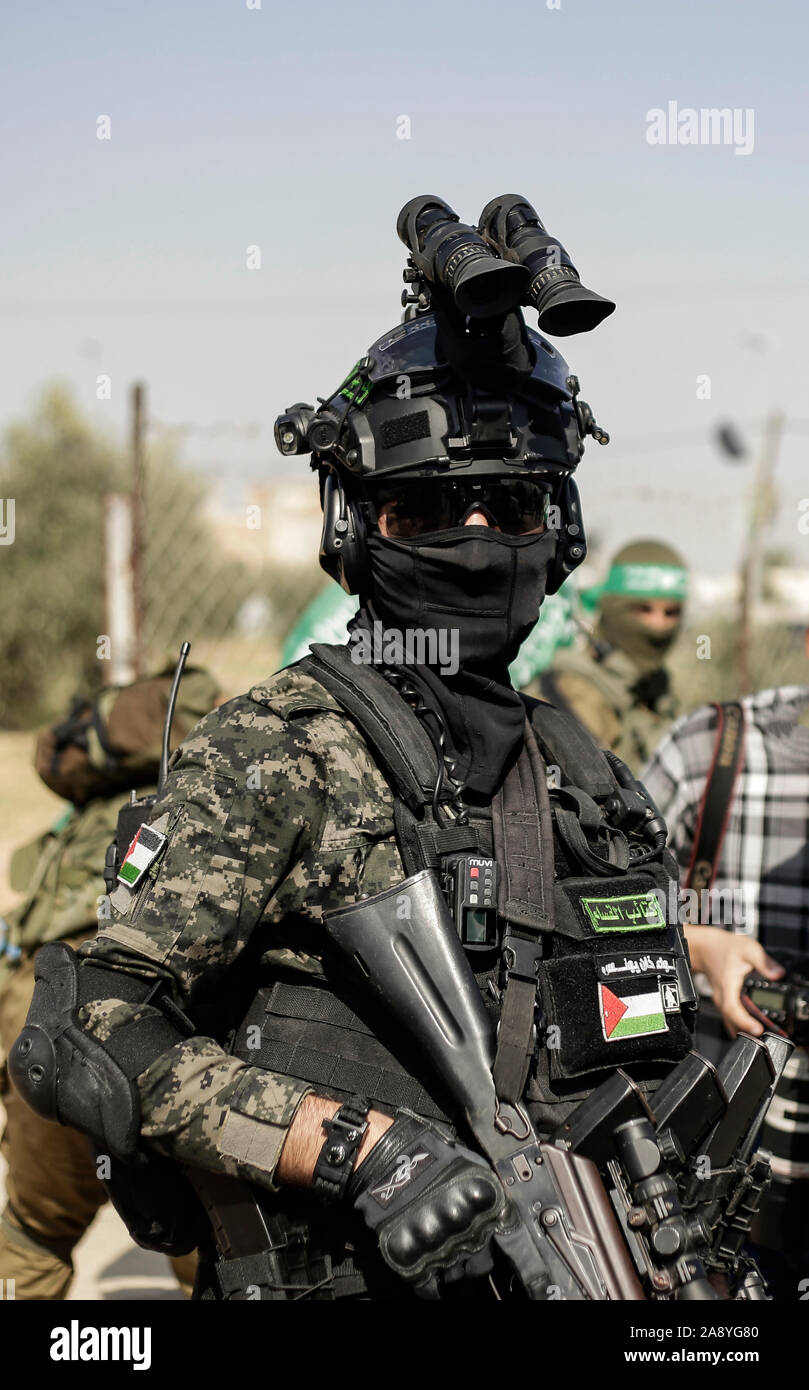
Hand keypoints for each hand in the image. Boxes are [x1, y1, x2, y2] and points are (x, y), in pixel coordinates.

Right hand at [348, 1112, 508, 1296]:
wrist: (383, 1154)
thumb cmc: (425, 1153)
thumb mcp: (469, 1163)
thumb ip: (489, 1193)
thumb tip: (502, 1218)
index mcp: (481, 1200)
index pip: (506, 1241)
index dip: (493, 1242)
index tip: (487, 1243)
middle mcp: (463, 1224)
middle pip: (481, 1264)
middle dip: (472, 1258)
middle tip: (460, 1246)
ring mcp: (437, 1242)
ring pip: (455, 1277)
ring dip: (450, 1268)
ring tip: (439, 1249)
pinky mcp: (410, 1256)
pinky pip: (428, 1288)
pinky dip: (429, 1287)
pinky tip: (428, 1275)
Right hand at [684, 926, 783, 1036]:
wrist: (705, 947)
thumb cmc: (724, 947)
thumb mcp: (748, 949)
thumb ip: (764, 962)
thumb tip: (778, 974)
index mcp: (727, 986)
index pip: (733, 1009)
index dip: (744, 1022)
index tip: (757, 1029)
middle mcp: (722, 996)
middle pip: (731, 1021)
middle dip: (746, 1031)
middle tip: (764, 1035)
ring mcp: (720, 1000)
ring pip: (729, 1020)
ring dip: (742, 1029)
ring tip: (759, 1034)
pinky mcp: (722, 1000)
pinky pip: (729, 1016)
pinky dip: (738, 1023)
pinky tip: (748, 1027)